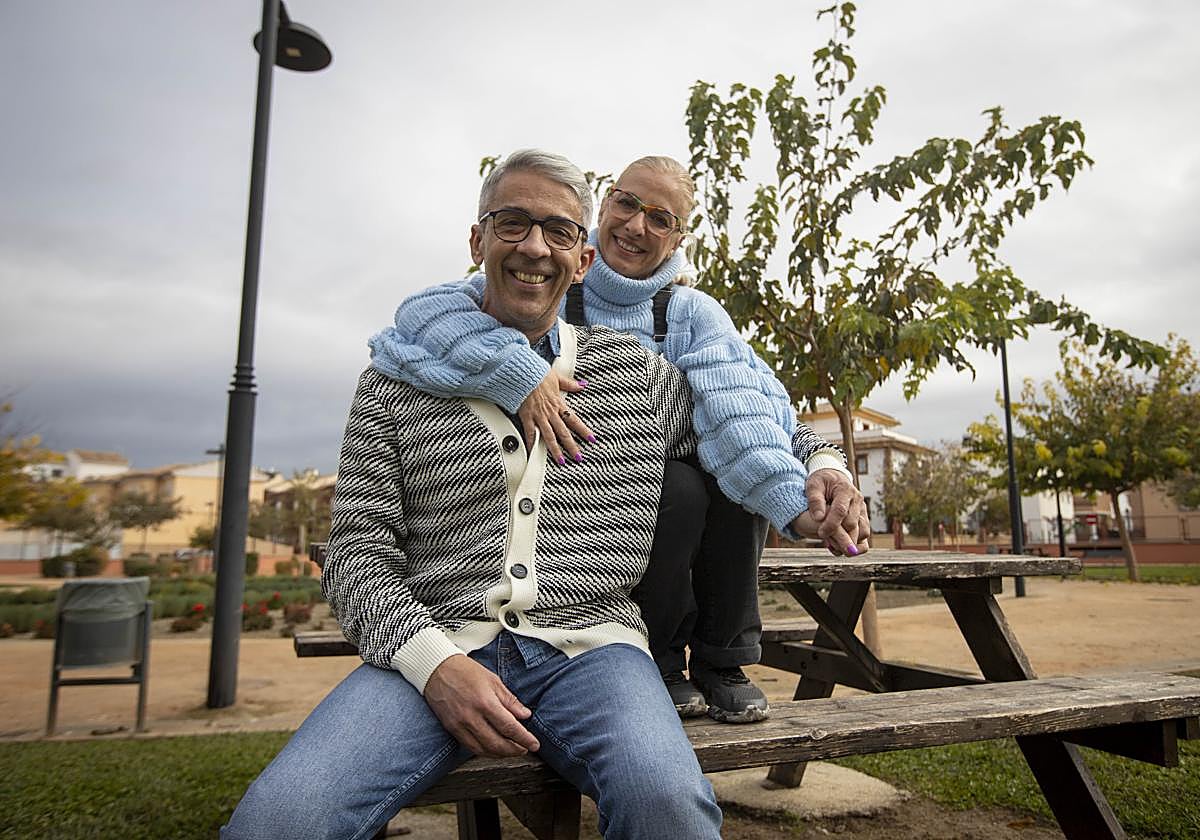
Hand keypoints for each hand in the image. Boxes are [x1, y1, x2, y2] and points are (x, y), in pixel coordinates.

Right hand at [423, 654, 540, 757]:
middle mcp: (472, 716)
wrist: (437, 669)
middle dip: (514, 749)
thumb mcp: (493, 680)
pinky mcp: (451, 729)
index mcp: (485, 702)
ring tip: (512, 751)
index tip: (534, 744)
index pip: (509, 727)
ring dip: (500, 754)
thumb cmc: (466, 671)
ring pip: (483, 749)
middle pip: (497, 743)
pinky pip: (470, 747)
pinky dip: (485, 751)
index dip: (524, 738)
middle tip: (525, 749)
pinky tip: (494, 749)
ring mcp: (460, 725)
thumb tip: (525, 715)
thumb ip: (509, 700)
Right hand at [517, 370, 594, 465]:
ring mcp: (539, 416)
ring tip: (561, 461)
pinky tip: (533, 452)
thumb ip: (570, 384)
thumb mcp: (557, 377)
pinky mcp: (527, 417)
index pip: (575, 420)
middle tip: (578, 457)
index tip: (591, 439)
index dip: (584, 431)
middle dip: (572, 446)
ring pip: (549, 436)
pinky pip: (530, 433)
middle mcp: (550, 412)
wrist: (522, 373)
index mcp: (559, 404)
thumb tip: (582, 385)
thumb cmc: (537, 373)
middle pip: (564, 433)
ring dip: (555, 450)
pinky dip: (532, 443)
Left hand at [803, 468, 869, 556]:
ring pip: (862, 531)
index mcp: (845, 490)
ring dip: (849, 542)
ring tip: (833, 547)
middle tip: (825, 541)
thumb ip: (815, 500)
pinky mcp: (863, 517)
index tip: (821, 533)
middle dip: (840, 536)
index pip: (841, 510)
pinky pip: (864, 534)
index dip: (831, 524)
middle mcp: (857, 500)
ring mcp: (862, 509)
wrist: (833, 478)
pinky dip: (855, 543)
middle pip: (852, 523)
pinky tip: (839, 546)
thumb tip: (818, 518)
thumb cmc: (821, 481)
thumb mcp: (813, 486)